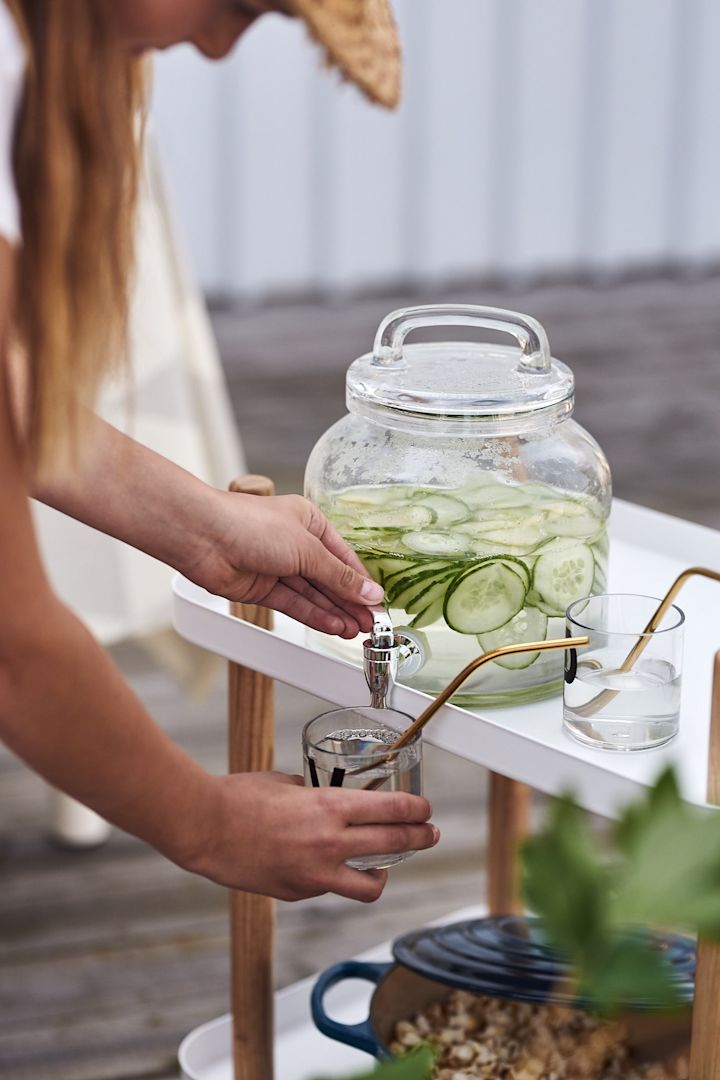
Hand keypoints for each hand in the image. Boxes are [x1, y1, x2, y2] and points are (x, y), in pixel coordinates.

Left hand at [189, 491, 383, 637]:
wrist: (203, 536)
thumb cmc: (250, 525)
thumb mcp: (306, 549)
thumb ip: (339, 576)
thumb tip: (370, 593)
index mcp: (309, 521)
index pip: (343, 556)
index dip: (361, 582)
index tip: (378, 604)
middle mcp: (294, 543)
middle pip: (329, 578)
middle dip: (350, 602)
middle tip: (371, 625)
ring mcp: (277, 566)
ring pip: (312, 594)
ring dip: (334, 613)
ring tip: (356, 632)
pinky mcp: (261, 587)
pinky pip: (294, 604)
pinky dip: (314, 616)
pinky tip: (333, 626)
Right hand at [189, 772, 438, 901]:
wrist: (205, 828)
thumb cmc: (240, 798)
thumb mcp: (287, 784)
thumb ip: (315, 794)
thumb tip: (328, 798)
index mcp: (329, 808)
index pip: (391, 810)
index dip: (417, 811)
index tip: (426, 810)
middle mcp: (329, 842)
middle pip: (393, 844)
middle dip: (419, 838)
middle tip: (429, 835)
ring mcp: (315, 874)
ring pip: (370, 885)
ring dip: (384, 874)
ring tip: (386, 867)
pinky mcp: (298, 893)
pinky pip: (330, 888)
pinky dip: (335, 879)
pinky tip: (328, 868)